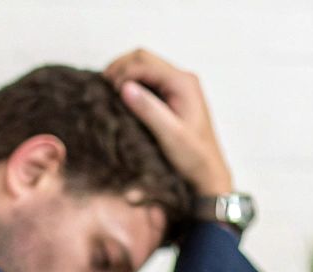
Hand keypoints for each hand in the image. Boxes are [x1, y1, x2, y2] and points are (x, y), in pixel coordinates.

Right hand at [104, 49, 233, 196]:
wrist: (209, 173)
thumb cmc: (194, 157)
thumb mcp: (170, 135)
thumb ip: (149, 110)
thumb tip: (125, 87)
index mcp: (183, 83)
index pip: (144, 63)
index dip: (122, 73)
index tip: (109, 93)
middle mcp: (183, 78)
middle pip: (142, 58)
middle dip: (120, 68)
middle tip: (104, 88)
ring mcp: (179, 85)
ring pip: (144, 66)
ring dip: (125, 74)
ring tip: (110, 92)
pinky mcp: (174, 95)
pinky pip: (148, 79)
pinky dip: (132, 83)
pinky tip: (122, 98)